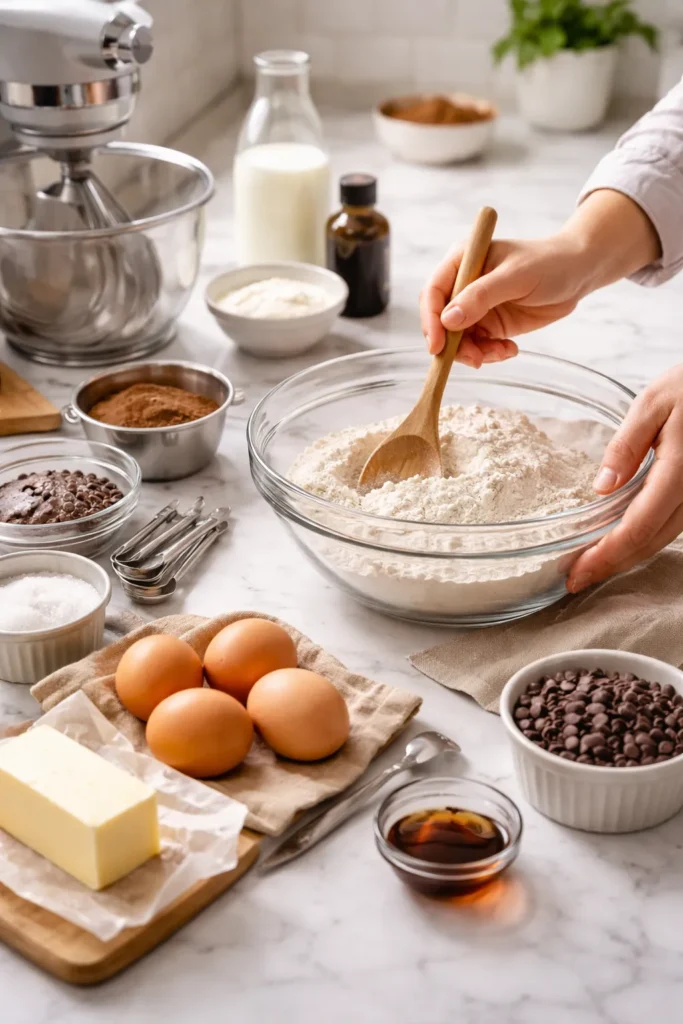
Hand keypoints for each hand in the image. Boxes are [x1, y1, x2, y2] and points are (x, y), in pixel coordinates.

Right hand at [420, 235, 585, 364]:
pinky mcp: (490, 324)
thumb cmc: (548, 263)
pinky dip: (490, 354)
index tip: (438, 345)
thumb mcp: (515, 276)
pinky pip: (478, 346)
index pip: (433, 292)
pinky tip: (510, 349)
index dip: (430, 320)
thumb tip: (448, 320)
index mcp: (462, 261)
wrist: (577, 273)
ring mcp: (475, 307)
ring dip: (474, 352)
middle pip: (440, 321)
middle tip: (475, 358)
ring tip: (500, 353)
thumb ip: (481, 296)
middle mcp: (463, 285)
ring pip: (457, 339)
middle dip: (453, 344)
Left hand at [567, 365, 682, 591]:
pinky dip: (642, 539)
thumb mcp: (653, 403)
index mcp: (681, 471)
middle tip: (575, 579)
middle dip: (610, 565)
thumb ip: (626, 446)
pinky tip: (619, 541)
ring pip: (661, 538)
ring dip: (626, 556)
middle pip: (649, 542)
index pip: (638, 527)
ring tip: (591, 566)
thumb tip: (601, 489)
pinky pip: (669, 525)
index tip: (576, 572)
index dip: (605, 555)